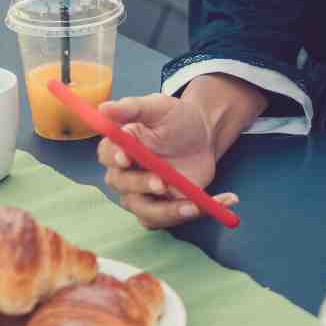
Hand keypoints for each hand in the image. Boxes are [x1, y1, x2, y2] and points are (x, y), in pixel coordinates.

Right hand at [95, 93, 239, 228]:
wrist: (202, 134)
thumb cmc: (176, 118)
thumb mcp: (157, 106)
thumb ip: (131, 108)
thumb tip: (103, 108)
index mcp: (119, 148)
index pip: (107, 155)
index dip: (114, 158)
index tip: (126, 158)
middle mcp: (126, 175)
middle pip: (124, 187)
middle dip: (142, 186)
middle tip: (162, 183)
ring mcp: (144, 195)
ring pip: (147, 212)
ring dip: (169, 211)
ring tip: (194, 205)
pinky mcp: (165, 207)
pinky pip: (174, 218)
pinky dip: (198, 213)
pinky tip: (222, 201)